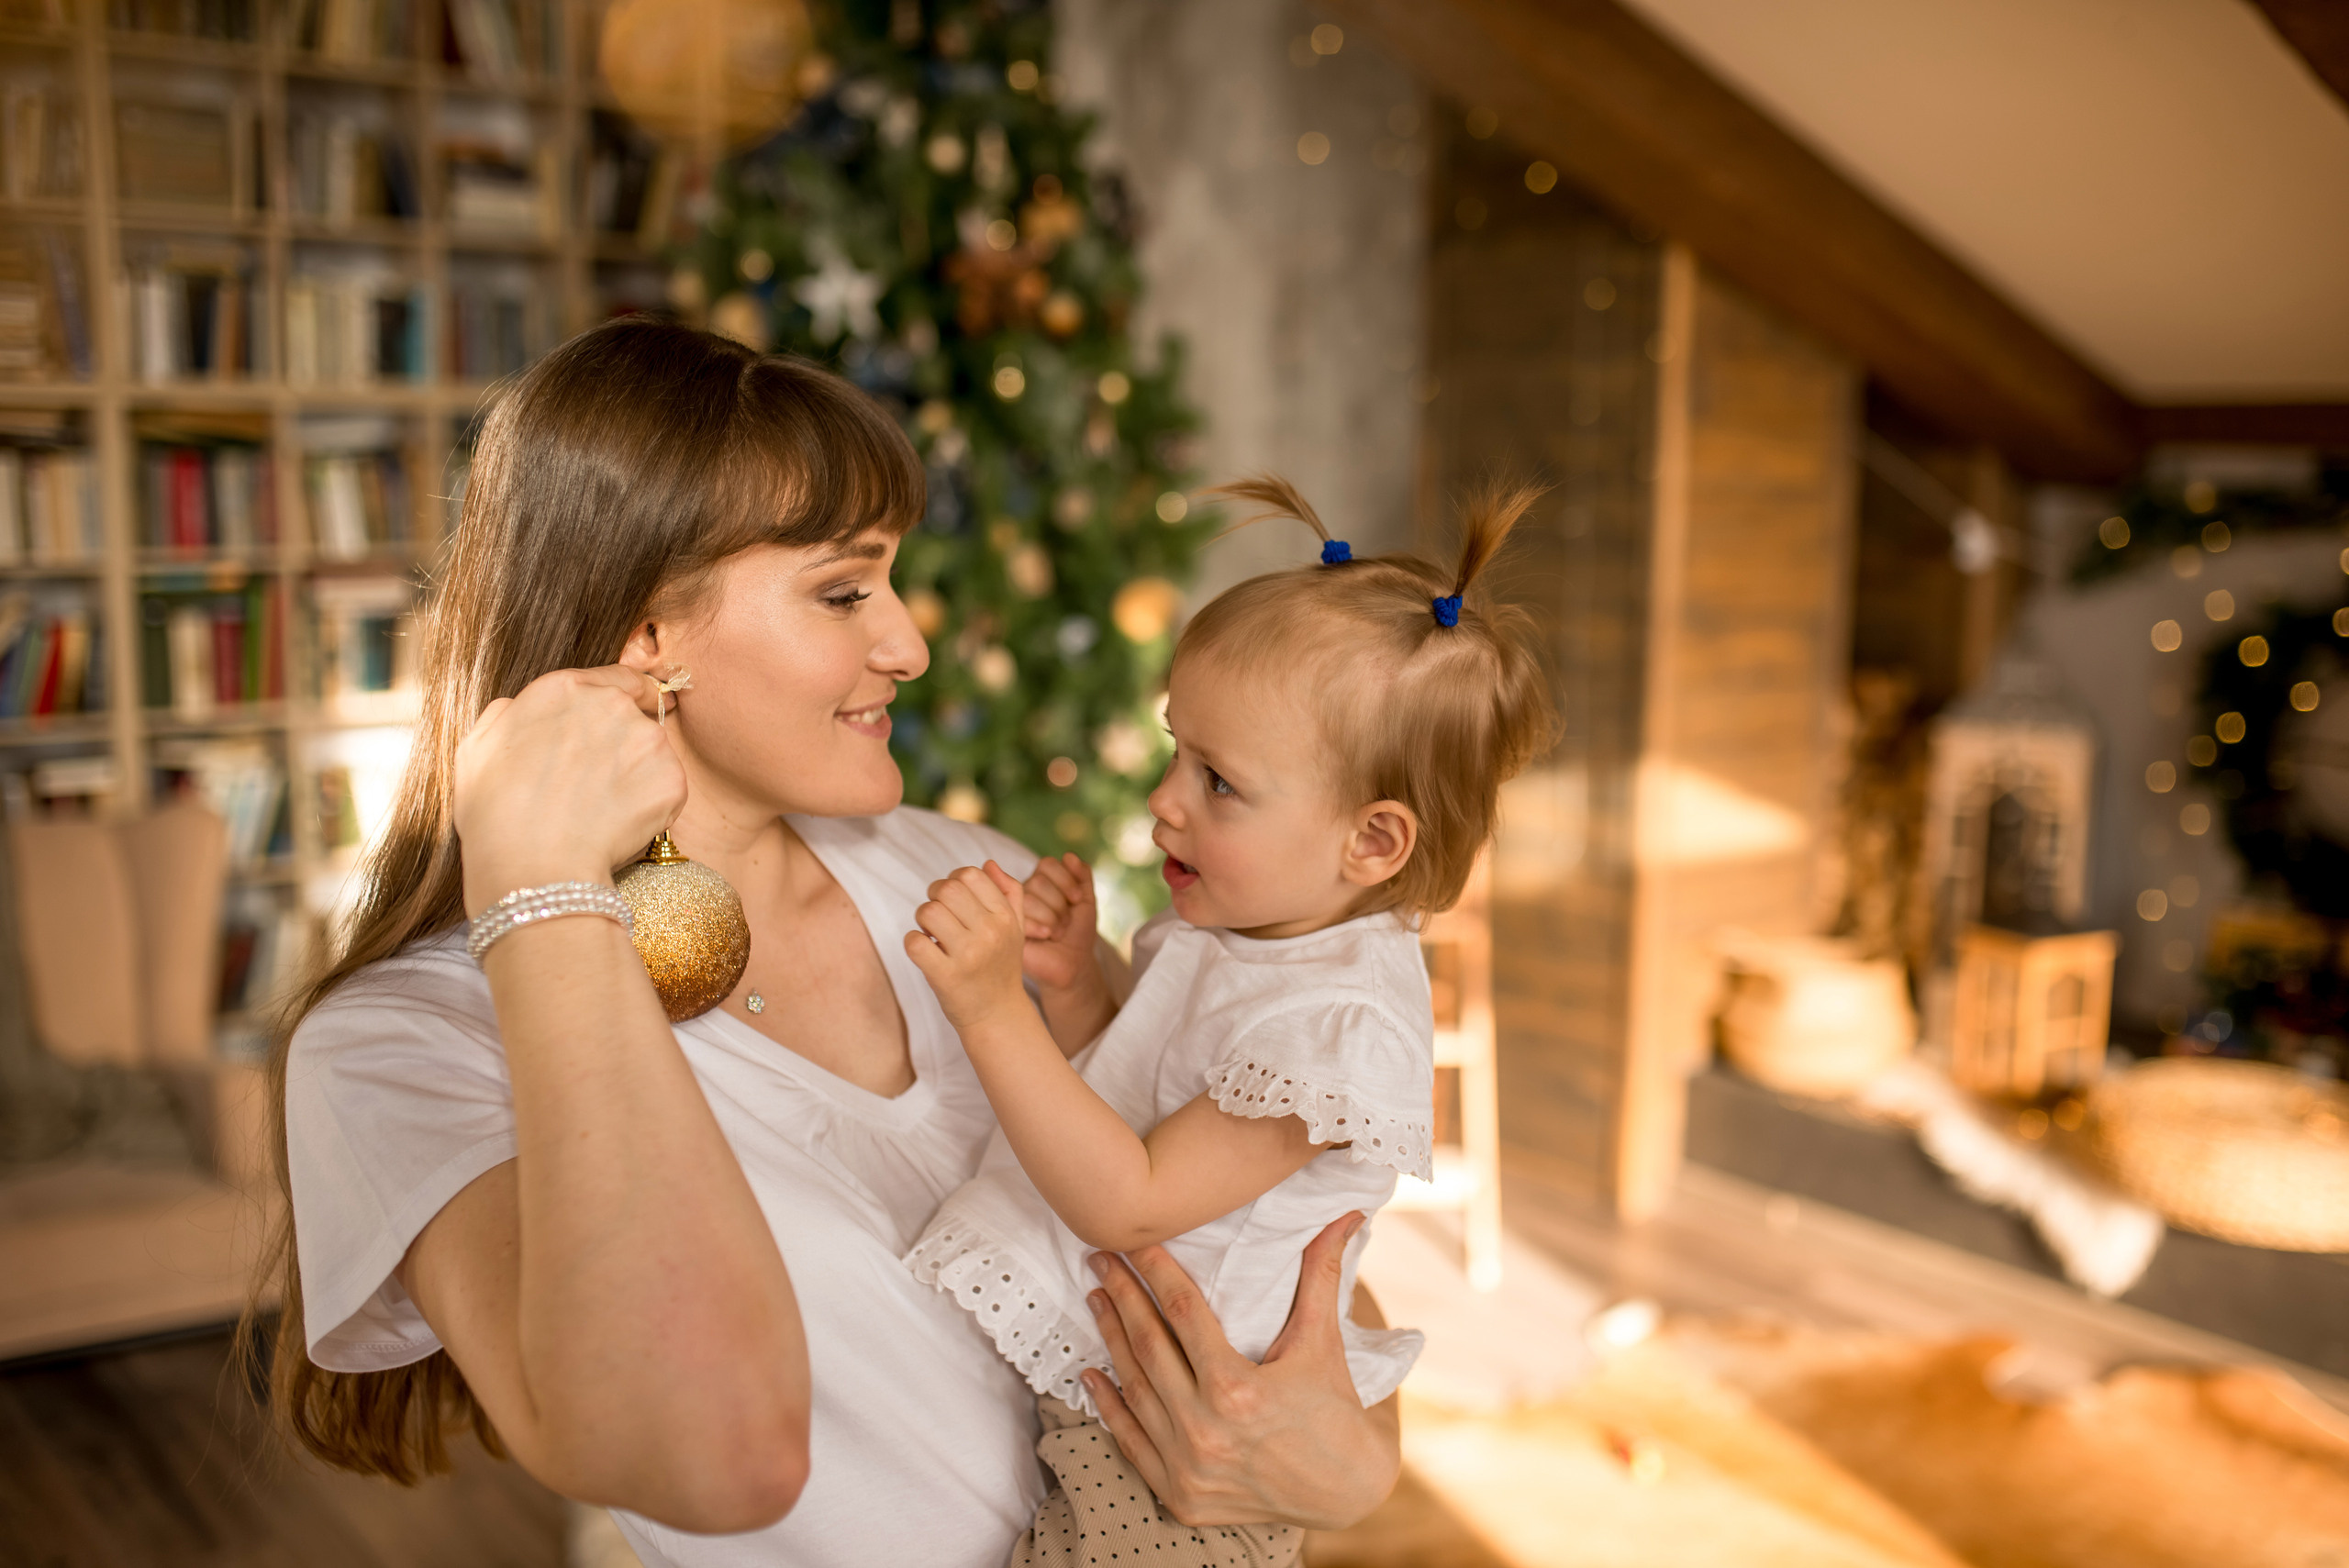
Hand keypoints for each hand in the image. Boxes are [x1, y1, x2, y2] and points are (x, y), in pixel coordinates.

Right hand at [454, 666, 685, 910]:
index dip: (629, 695)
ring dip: (637, 776)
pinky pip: (667, 789)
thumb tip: (521, 708)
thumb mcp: (478, 748)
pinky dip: (652, 807)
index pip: (617, 678)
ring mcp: (646, 740)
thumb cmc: (495, 814)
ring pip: (653, 754)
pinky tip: (618, 826)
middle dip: (623, 745)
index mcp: (563, 689)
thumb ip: (507, 715)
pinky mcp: (670, 779)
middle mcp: (611, 704)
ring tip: (600, 811)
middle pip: (635, 716)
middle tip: (596, 785)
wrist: (531, 865)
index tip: (636, 707)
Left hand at [904, 862, 1031, 1029]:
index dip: (953, 879)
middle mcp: (990, 933)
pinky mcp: (946, 976)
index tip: (952, 899)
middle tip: (937, 914)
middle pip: (947, 889)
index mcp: (1005, 917)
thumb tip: (988, 863)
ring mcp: (968, 955)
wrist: (998, 1015)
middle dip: (934, 896)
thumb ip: (1010, 892)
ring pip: (928, 912)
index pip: (971, 874)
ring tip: (932, 933)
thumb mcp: (1016, 929)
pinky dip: (913, 943)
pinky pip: (914, 943)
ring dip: (922, 920)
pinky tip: (925, 951)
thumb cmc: (1001, 967)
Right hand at [1020, 852, 1103, 995]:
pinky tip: (1046, 936)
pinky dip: (1040, 927)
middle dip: (1059, 905)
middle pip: (1038, 882)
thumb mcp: (1086, 901)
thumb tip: (1069, 856)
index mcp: (1042, 881)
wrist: (1073, 963)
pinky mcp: (1009, 929)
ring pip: (1030, 899)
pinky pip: (1020, 917)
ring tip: (1057, 932)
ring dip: (1052, 918)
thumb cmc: (1077, 932)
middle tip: (1065, 922)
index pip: (1047, 864)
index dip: (1065, 880)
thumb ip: (1082, 876)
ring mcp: (1013, 910)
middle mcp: (1024, 892)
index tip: (1077, 900)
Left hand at [1079, 1214, 1399, 1529]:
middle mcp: (1205, 1430)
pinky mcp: (1179, 1496)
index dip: (1157, 1271)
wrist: (1345, 1494)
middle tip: (1101, 1258)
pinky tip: (1090, 1374)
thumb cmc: (1333, 1409)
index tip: (1136, 1242)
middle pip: (1148, 1346)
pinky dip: (1109, 1408)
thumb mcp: (1323, 1341)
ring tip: (1096, 1299)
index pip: (1183, 1313)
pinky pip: (1131, 1444)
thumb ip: (1322, 1273)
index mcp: (1238, 1388)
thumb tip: (1346, 1214)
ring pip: (1135, 1390)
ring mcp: (1187, 1468)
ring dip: (1110, 1341)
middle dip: (1122, 1295)